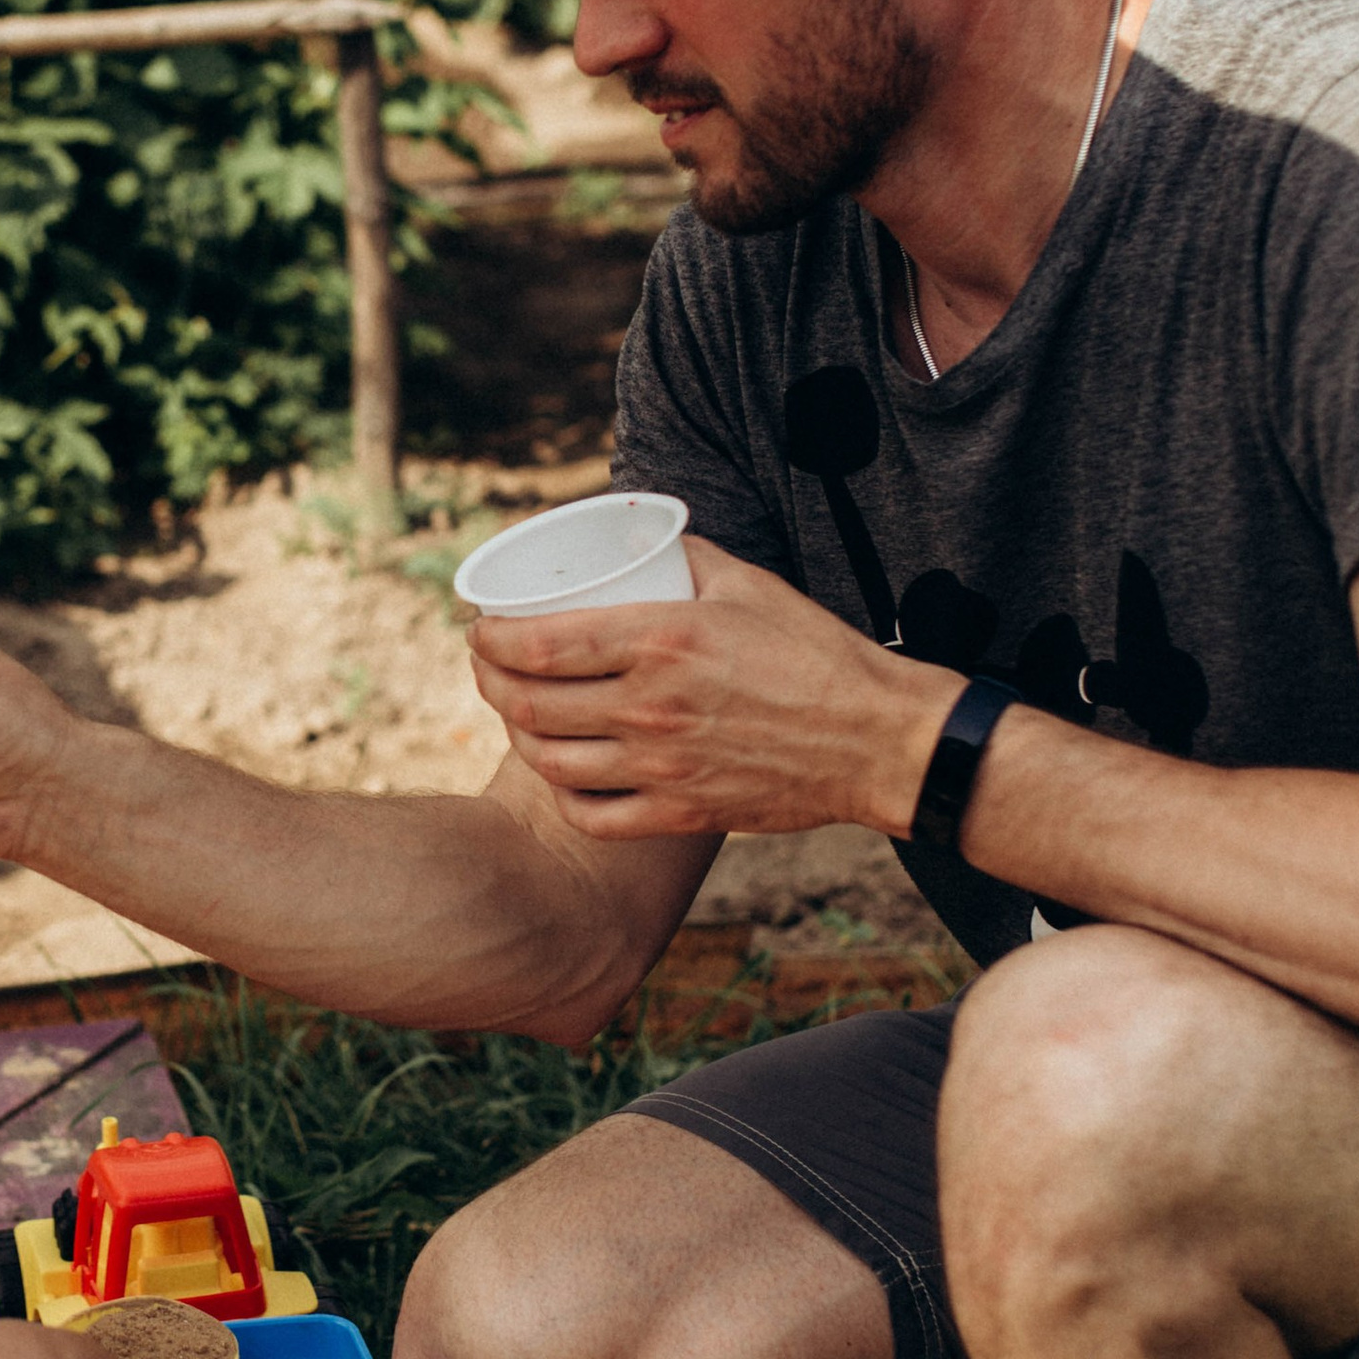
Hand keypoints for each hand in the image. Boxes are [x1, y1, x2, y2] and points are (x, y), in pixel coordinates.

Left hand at [469, 540, 957, 839]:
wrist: (877, 742)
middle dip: (489, 682)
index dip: (489, 639)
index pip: (537, 645)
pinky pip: (591, 817)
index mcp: (661, 641)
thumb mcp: (749, 583)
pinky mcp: (680, 814)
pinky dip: (562, 796)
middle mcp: (650, 709)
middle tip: (488, 666)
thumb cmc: (818, 654)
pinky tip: (562, 773)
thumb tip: (638, 542)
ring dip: (517, 735)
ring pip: (549, 761)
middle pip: (529, 703)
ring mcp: (661, 769)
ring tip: (518, 713)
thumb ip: (685, 557)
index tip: (481, 628)